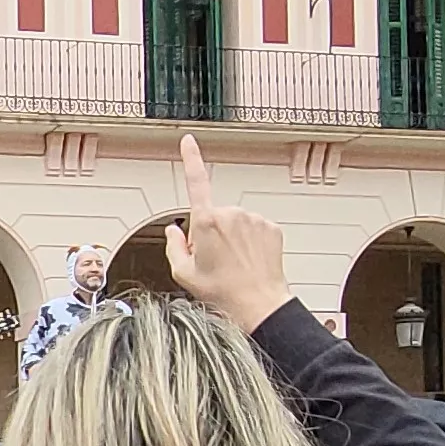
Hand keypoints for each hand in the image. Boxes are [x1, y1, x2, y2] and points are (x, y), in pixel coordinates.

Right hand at [165, 135, 292, 335]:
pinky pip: (253, 230)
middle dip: (211, 233)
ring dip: (231, 239)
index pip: (197, 182)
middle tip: (214, 261)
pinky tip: (248, 262)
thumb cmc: (222, 293)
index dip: (191, 158)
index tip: (188, 140)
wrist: (259, 304)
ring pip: (235, 223)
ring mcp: (253, 220)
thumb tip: (174, 232)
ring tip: (233, 265)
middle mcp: (231, 214)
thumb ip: (173, 247)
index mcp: (207, 222)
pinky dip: (250, 243)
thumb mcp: (184, 275)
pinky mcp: (270, 227)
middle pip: (213, 216)